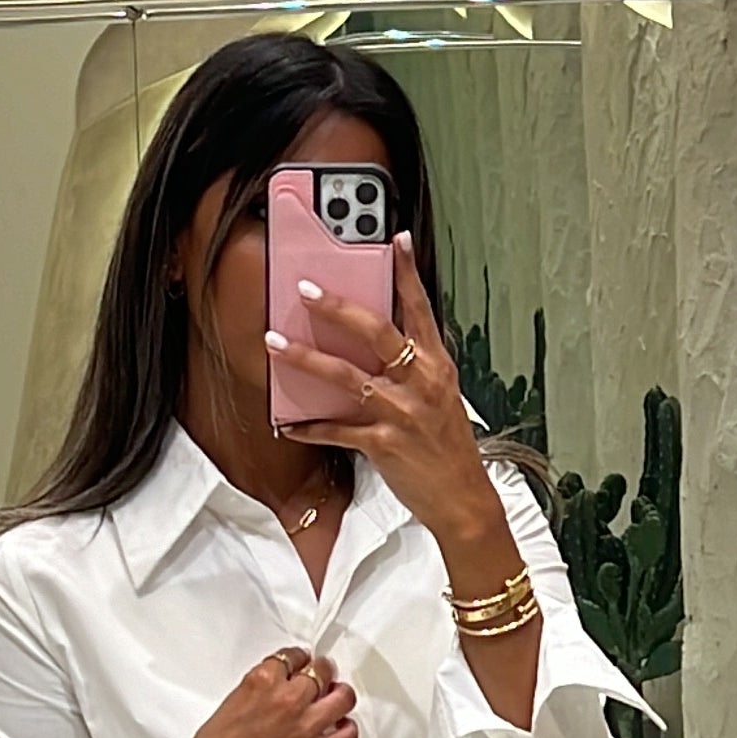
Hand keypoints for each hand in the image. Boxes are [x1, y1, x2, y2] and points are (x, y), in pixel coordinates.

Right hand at [176, 646, 358, 737]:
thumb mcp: (231, 704)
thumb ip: (257, 692)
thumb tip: (272, 691)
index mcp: (262, 682)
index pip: (292, 657)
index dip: (298, 658)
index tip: (300, 661)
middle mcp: (288, 699)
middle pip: (321, 671)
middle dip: (322, 670)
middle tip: (322, 673)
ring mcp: (306, 726)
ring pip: (342, 697)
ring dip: (340, 693)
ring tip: (337, 695)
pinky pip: (348, 736)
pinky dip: (348, 728)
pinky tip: (341, 726)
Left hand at [265, 231, 496, 541]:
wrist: (463, 498)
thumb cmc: (448, 446)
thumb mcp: (441, 395)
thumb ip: (414, 365)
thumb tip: (378, 340)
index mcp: (437, 364)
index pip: (421, 308)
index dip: (407, 273)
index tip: (395, 240)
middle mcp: (421, 382)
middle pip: (377, 332)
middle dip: (338, 307)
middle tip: (306, 289)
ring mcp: (402, 412)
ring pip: (346, 376)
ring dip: (305, 358)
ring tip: (274, 343)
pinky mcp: (384, 443)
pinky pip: (337, 430)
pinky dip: (309, 427)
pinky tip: (287, 422)